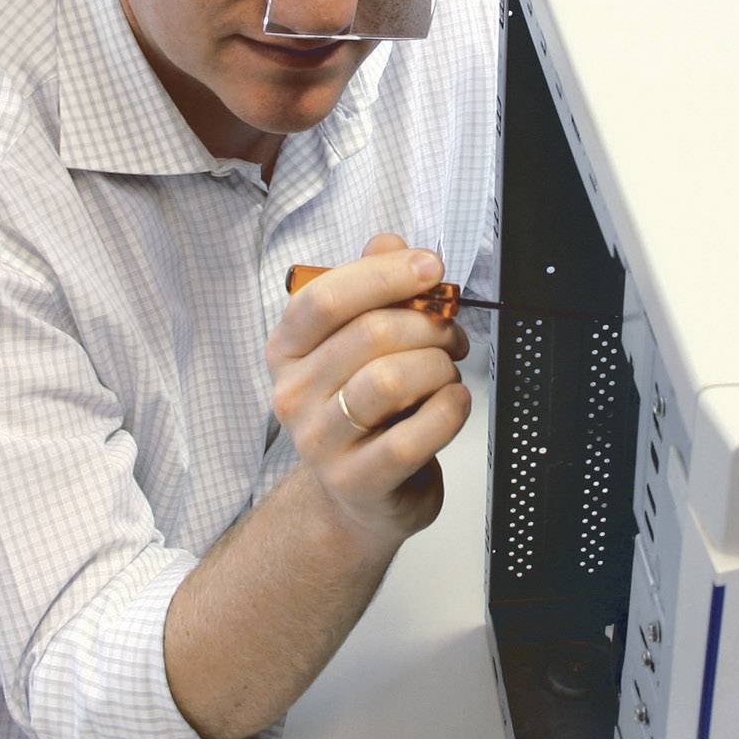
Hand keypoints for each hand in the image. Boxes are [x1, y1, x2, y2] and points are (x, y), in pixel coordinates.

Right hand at [266, 233, 471, 550]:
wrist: (358, 496)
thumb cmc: (364, 408)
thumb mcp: (358, 342)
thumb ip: (372, 285)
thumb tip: (389, 242)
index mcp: (287, 349)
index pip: (325, 298)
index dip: (385, 275)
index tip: (431, 267)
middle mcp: (292, 394)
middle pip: (370, 335)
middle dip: (429, 325)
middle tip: (451, 334)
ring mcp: (320, 443)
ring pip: (391, 381)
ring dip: (439, 367)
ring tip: (446, 372)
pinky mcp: (358, 481)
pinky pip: (414, 436)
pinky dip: (449, 410)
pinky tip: (452, 403)